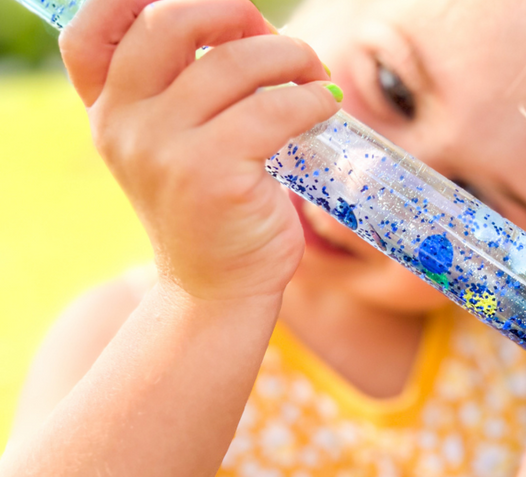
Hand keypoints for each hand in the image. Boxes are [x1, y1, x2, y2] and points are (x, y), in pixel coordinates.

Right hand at [59, 0, 340, 299]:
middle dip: (232, 11)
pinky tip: (324, 105)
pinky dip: (311, 98)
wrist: (216, 286)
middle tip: (272, 39)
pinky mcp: (214, 175)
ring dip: (290, 55)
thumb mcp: (174, 145)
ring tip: (313, 72)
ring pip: (233, 62)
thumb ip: (183, 86)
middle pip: (169, 22)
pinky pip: (275, 109)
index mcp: (108, 111)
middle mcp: (124, 125)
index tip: (206, 8)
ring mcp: (165, 150)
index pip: (89, 33)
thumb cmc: (209, 208)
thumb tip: (246, 21)